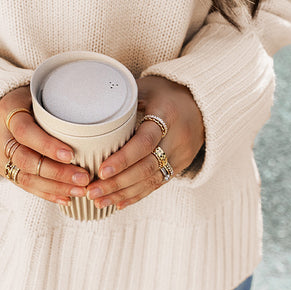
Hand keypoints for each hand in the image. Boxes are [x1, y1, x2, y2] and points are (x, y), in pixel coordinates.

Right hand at [0, 86, 89, 204]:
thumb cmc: (23, 99)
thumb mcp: (34, 94)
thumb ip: (54, 104)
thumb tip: (89, 114)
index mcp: (7, 112)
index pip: (25, 132)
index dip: (47, 145)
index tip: (71, 155)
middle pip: (26, 160)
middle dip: (57, 173)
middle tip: (83, 178)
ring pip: (26, 177)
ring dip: (55, 187)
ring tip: (80, 190)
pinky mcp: (2, 169)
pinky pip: (24, 186)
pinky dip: (46, 193)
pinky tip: (65, 198)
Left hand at [86, 76, 204, 210]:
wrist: (201, 102)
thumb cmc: (166, 90)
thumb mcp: (146, 86)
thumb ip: (123, 97)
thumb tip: (89, 103)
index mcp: (167, 114)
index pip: (145, 141)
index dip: (124, 158)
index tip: (102, 170)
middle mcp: (177, 138)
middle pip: (147, 167)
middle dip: (118, 182)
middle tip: (92, 191)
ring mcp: (180, 155)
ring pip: (151, 180)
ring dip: (123, 193)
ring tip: (98, 201)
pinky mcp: (180, 165)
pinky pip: (157, 184)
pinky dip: (137, 194)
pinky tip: (118, 202)